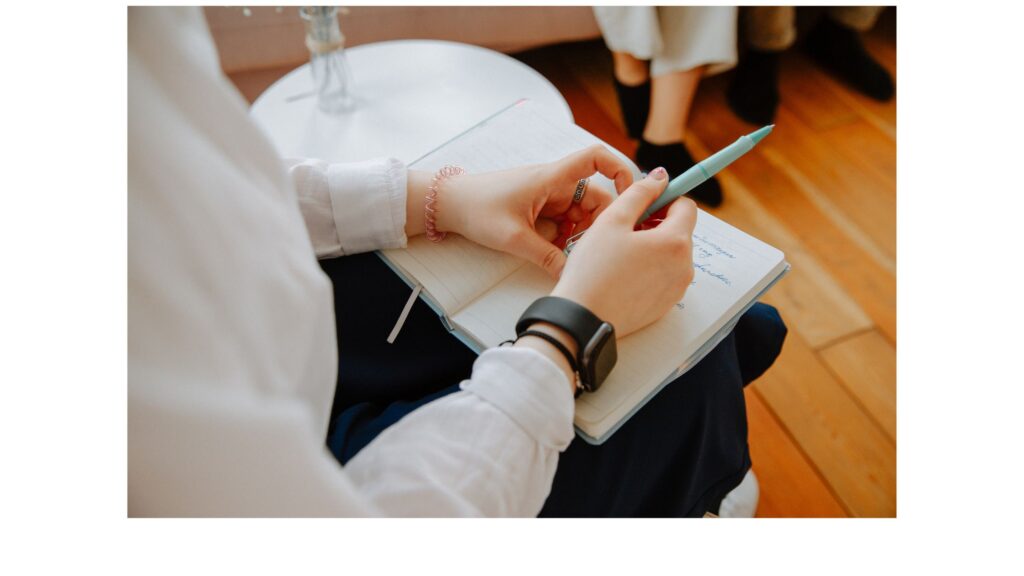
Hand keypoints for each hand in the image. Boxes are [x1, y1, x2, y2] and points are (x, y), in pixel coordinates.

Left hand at [433, 145, 632, 277]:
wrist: (448, 204)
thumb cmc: (477, 208)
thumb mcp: (514, 238)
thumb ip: (546, 257)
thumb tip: (571, 275)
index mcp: (552, 177)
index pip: (596, 158)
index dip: (620, 170)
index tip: (630, 196)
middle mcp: (555, 183)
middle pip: (596, 197)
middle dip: (598, 224)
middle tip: (590, 249)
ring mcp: (548, 196)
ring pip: (581, 214)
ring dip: (580, 234)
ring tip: (568, 254)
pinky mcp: (540, 209)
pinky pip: (565, 222)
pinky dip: (565, 237)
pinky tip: (555, 253)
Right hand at [551, 167, 697, 337]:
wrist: (583, 318)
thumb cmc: (594, 269)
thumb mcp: (612, 220)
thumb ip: (640, 193)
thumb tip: (660, 177)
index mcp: (675, 242)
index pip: (686, 206)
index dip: (665, 199)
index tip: (644, 203)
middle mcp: (684, 267)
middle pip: (680, 231)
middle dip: (657, 223)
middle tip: (624, 228)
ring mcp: (677, 288)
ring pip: (671, 254)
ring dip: (653, 246)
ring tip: (621, 252)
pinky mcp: (666, 305)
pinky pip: (664, 276)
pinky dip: (650, 268)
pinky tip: (623, 272)